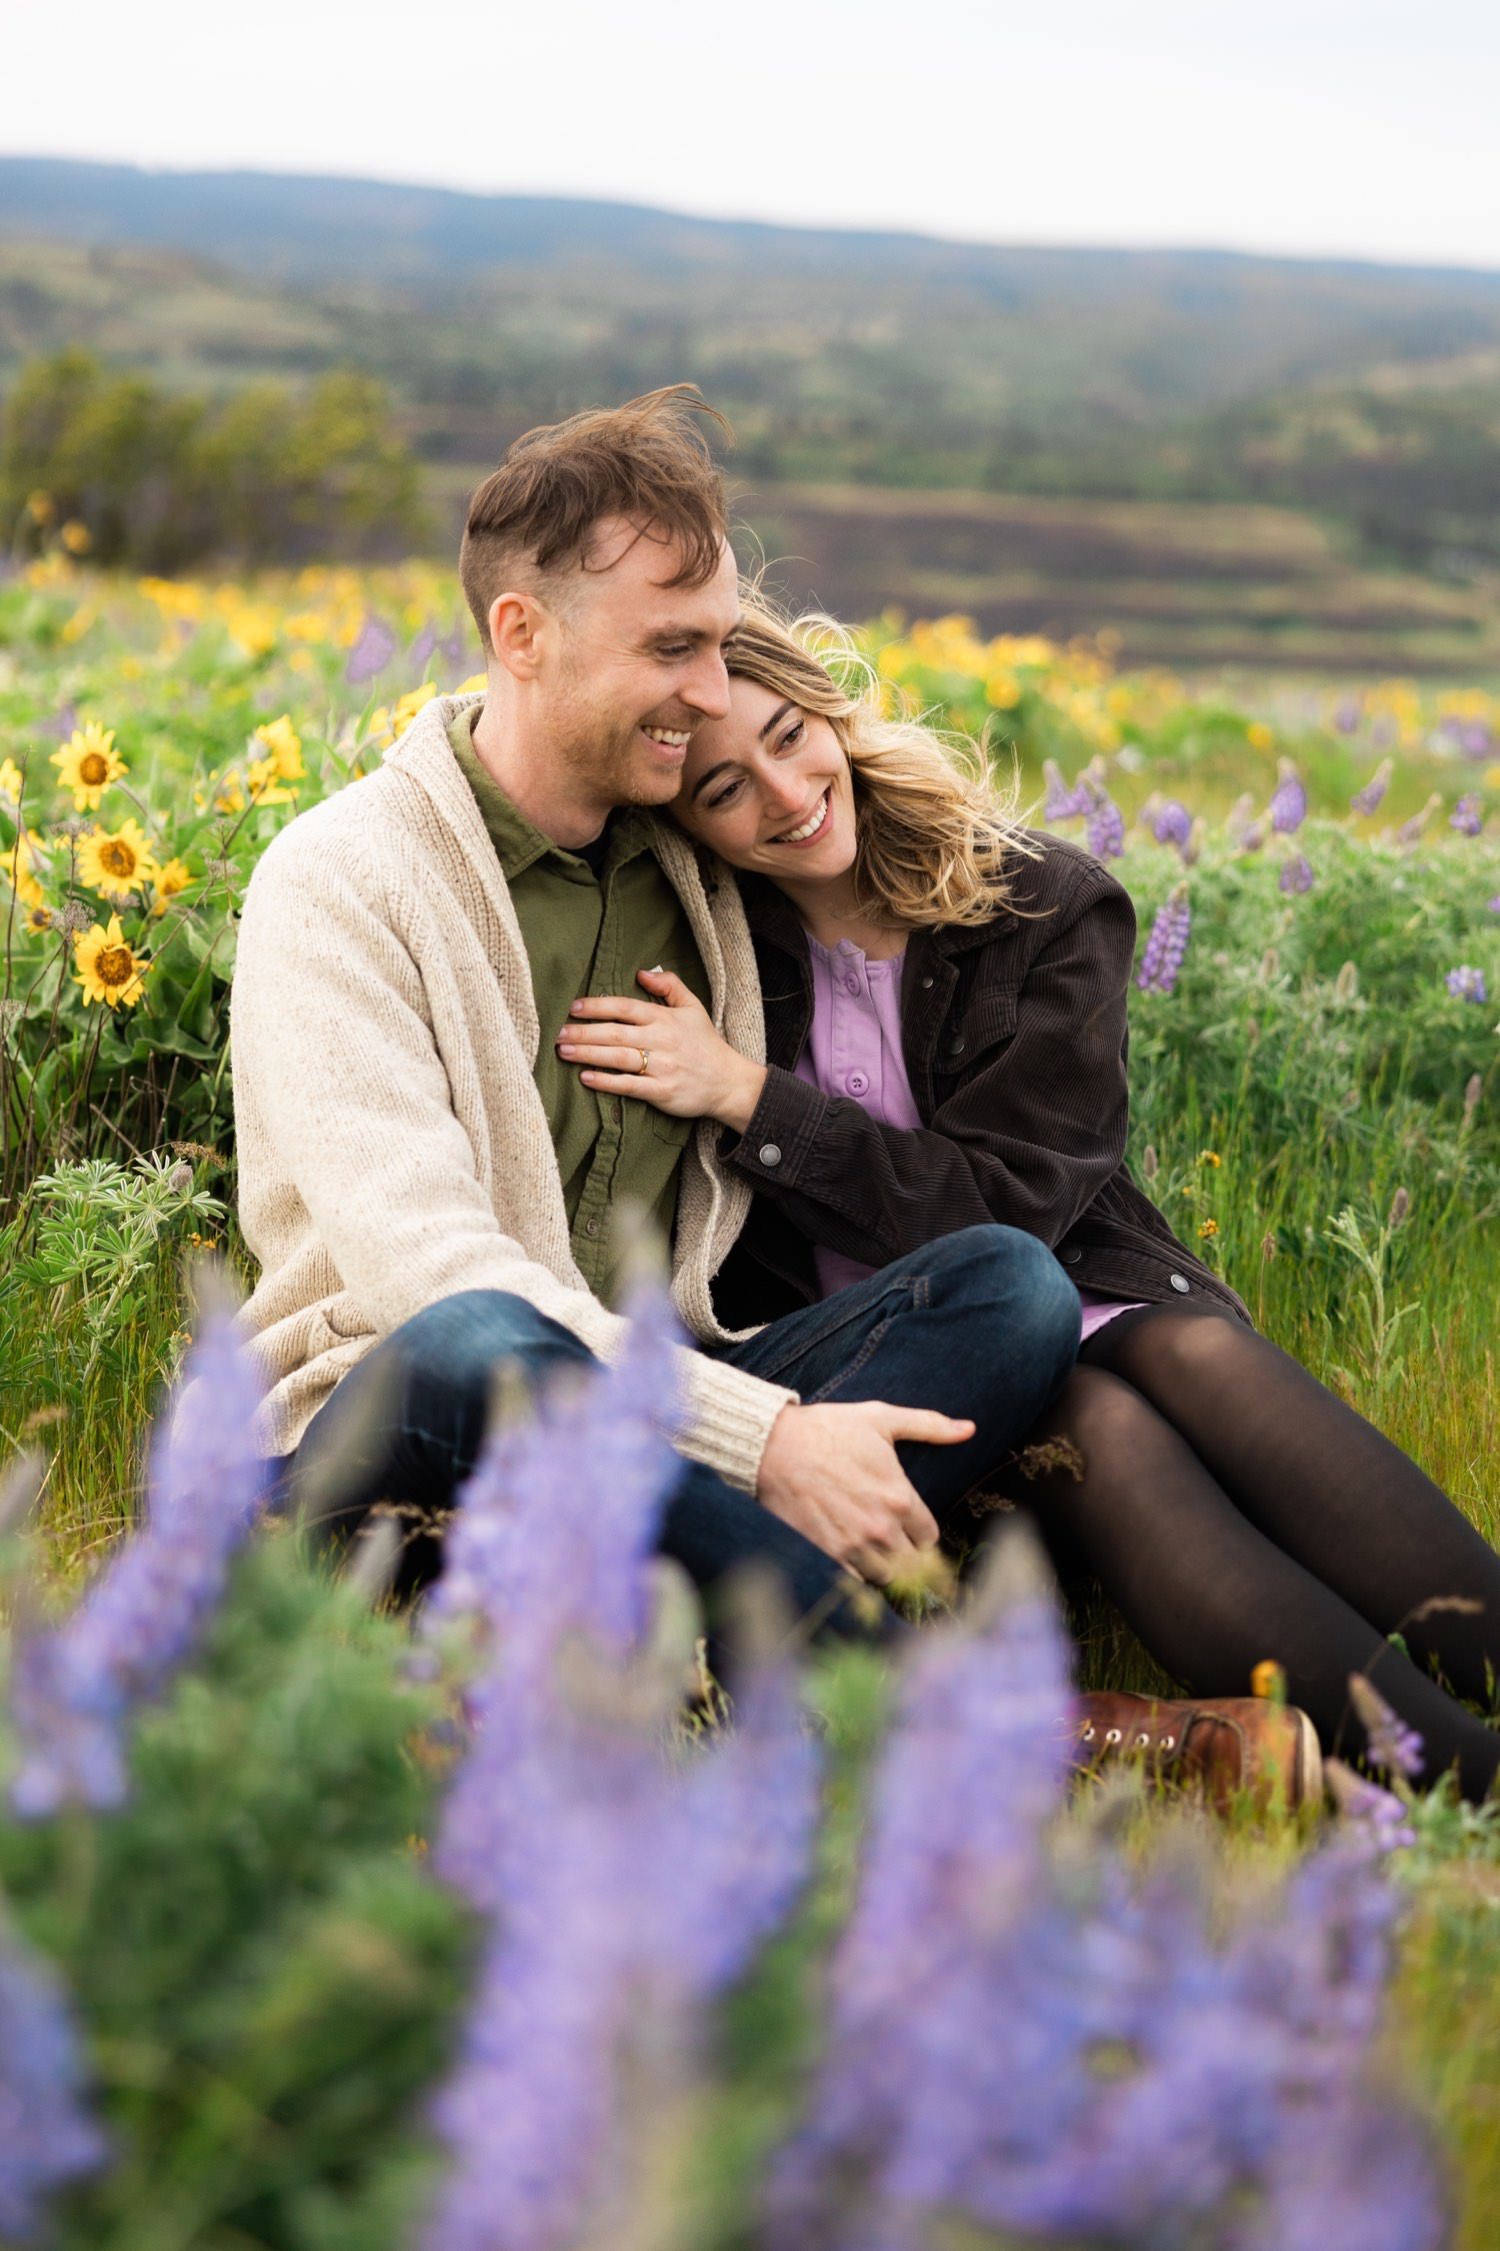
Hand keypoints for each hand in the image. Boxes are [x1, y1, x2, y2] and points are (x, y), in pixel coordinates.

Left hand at [556, 968, 767, 1129]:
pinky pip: (629, 1086)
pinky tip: (586, 1078)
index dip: (597, 1006)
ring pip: (618, 1058)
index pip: (625, 1007)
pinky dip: (606, 1082)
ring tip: (563, 1051)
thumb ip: (669, 985)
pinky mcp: (662, 1091)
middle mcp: (661, 1040)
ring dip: (588, 1054)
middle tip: (556, 1032)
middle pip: (615, 1033)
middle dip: (583, 1032)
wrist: (728, 1082)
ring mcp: (662, 1067)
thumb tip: (642, 972)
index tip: (573, 1007)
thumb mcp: (693, 1007)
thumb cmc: (706, 1044)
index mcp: (665, 1019)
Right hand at [754, 1399, 972, 1584]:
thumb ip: (929, 1425)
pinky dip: (856, 1573)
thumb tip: (969, 1429)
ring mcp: (853, 1545)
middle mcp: (881, 1528)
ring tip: (870, 1548)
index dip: (920, 1531)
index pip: (929, 1537)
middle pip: (912, 1562)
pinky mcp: (827, 1554)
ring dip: (883, 1566)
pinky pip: (854, 1581)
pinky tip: (849, 1554)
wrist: (773, 1447)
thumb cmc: (828, 1429)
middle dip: (906, 1552)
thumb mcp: (881, 1418)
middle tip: (891, 1539)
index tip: (907, 1523)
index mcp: (900, 1497)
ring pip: (886, 1577)